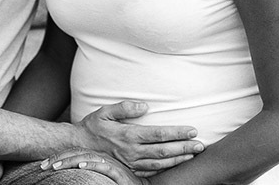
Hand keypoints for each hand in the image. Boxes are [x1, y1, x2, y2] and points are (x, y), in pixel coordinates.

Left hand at [41, 150, 147, 184]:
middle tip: (42, 166)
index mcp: (98, 156)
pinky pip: (102, 167)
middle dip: (58, 160)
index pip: (75, 154)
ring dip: (69, 162)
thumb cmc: (125, 180)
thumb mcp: (107, 172)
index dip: (59, 157)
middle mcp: (103, 158)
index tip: (45, 164)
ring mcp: (110, 164)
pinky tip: (81, 165)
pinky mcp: (119, 172)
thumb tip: (75, 165)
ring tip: (55, 166)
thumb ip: (93, 166)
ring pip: (86, 159)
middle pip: (76, 155)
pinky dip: (91, 164)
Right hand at [77, 101, 203, 172]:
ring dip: (178, 159)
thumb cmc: (93, 127)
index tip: (192, 130)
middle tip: (201, 145)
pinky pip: (152, 171)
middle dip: (184, 148)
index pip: (158, 134)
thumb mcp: (105, 111)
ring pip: (161, 164)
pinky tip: (176, 163)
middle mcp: (132, 151)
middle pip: (164, 151)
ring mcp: (132, 163)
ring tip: (193, 155)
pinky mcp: (130, 170)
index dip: (177, 133)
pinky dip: (166, 168)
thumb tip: (144, 106)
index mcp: (128, 135)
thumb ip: (124, 107)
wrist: (78, 147)